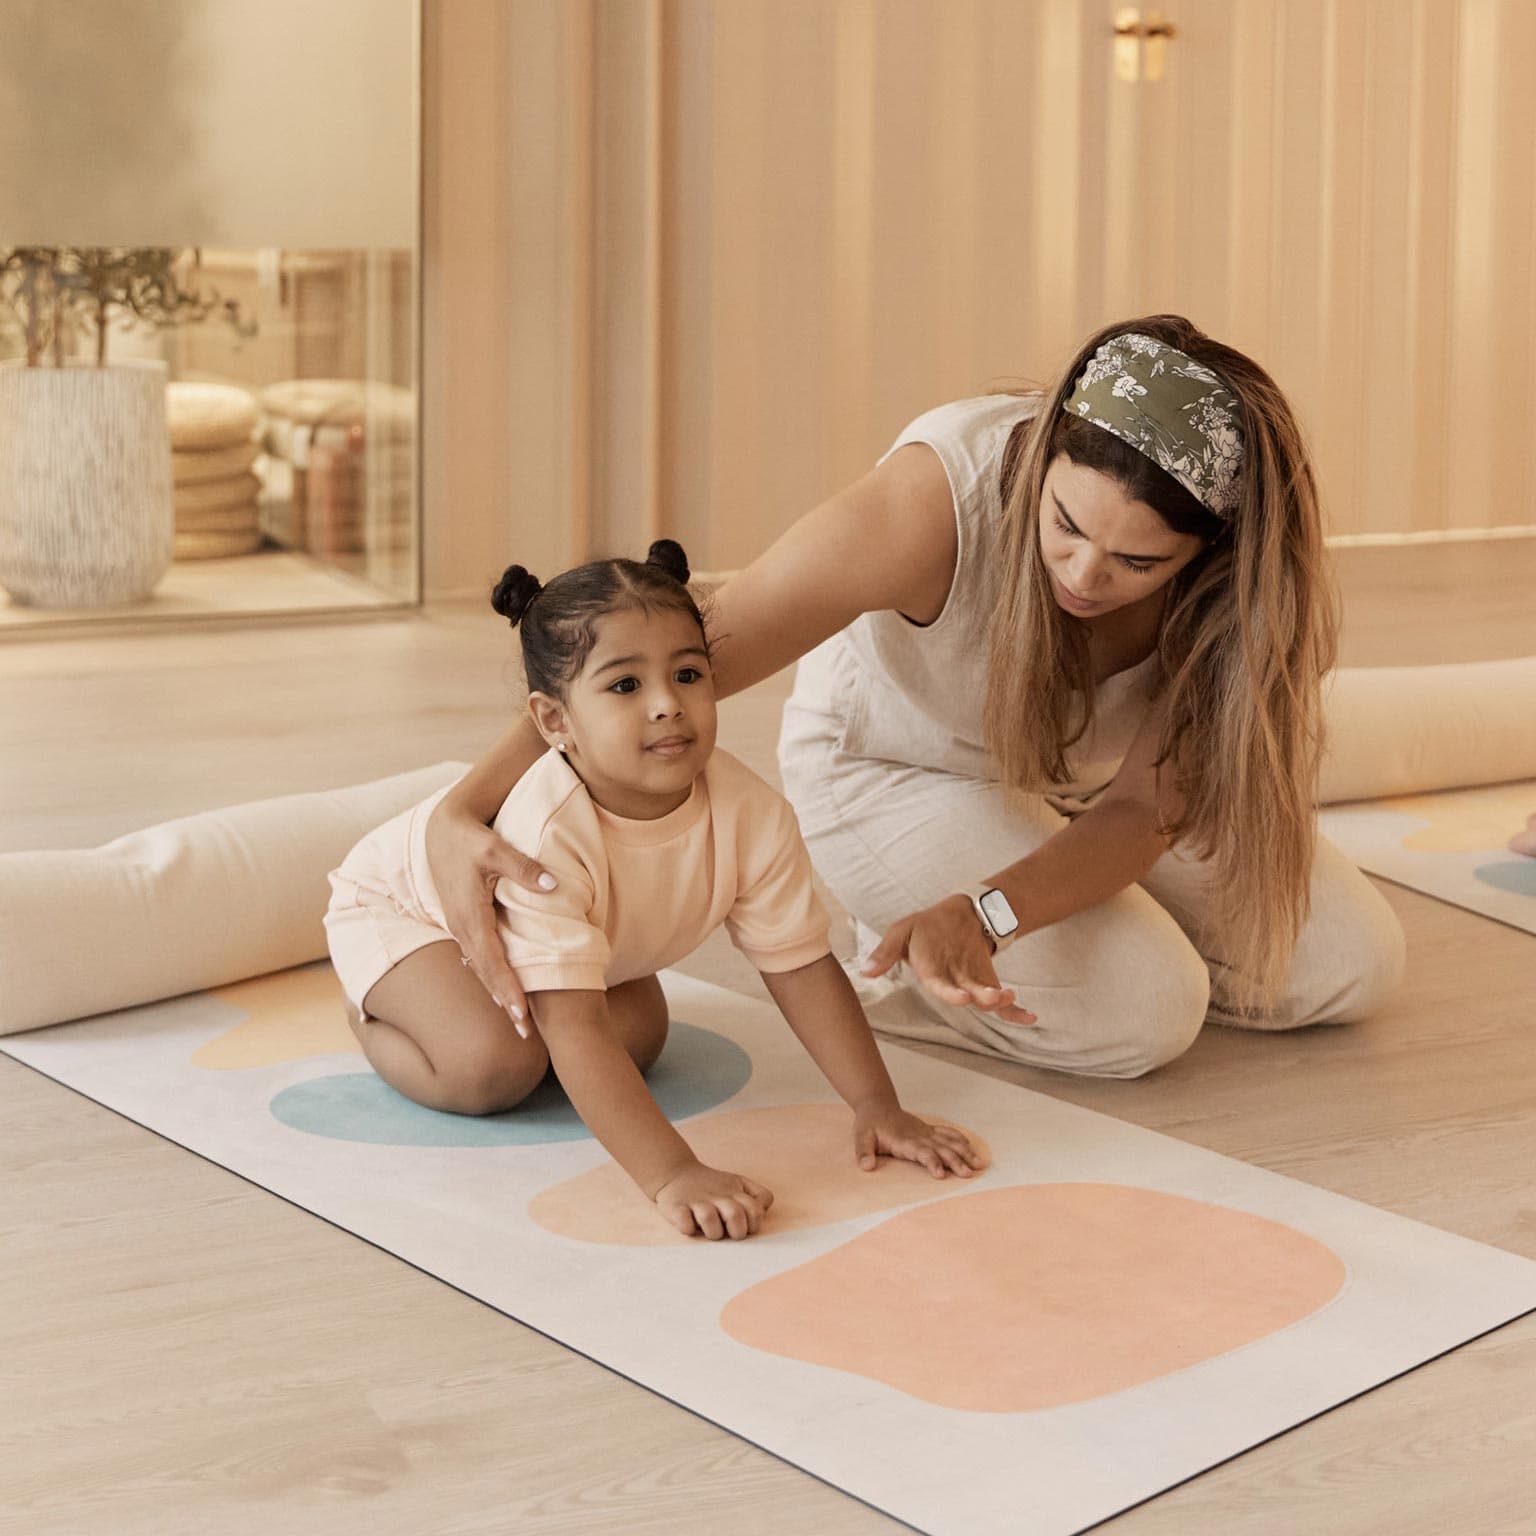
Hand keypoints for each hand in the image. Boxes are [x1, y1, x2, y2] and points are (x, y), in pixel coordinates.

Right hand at [424, 793, 556, 1032]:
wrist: (442, 829)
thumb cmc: (470, 837)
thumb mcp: (496, 848)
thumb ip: (523, 868)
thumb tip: (553, 886)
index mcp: (470, 916)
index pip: (492, 961)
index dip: (507, 989)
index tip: (522, 1014)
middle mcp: (462, 927)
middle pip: (485, 974)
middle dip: (505, 1003)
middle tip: (526, 1032)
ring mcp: (461, 927)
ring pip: (481, 968)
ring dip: (498, 993)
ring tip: (519, 1020)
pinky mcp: (464, 922)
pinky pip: (480, 956)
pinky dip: (492, 976)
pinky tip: (503, 990)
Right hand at [653, 1163, 773, 1240]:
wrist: (676, 1172)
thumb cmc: (713, 1186)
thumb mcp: (739, 1183)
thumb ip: (759, 1196)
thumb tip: (763, 1211)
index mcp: (734, 1192)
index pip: (755, 1210)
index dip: (753, 1223)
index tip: (744, 1226)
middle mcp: (716, 1196)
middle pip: (735, 1216)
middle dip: (736, 1231)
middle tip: (728, 1232)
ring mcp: (696, 1202)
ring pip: (709, 1219)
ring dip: (713, 1231)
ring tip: (709, 1230)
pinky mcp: (676, 1208)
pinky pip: (684, 1223)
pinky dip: (688, 1228)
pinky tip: (689, 1225)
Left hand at [852, 1104, 987, 1178]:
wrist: (877, 1105)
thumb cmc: (869, 1124)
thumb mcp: (861, 1137)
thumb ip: (863, 1152)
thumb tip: (866, 1167)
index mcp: (904, 1141)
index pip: (922, 1153)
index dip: (932, 1162)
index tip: (941, 1175)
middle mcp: (919, 1136)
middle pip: (942, 1149)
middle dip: (956, 1161)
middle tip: (969, 1174)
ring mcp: (926, 1132)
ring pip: (949, 1141)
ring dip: (964, 1152)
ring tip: (979, 1164)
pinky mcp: (929, 1130)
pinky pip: (948, 1133)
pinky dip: (960, 1139)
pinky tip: (971, 1148)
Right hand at [862, 895, 1037, 1026]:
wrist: (956, 917)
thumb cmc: (926, 926)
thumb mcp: (902, 930)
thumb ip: (885, 951)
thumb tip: (864, 970)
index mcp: (931, 973)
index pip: (939, 986)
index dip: (950, 993)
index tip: (963, 997)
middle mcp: (952, 984)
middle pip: (966, 995)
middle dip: (980, 998)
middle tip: (993, 998)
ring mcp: (972, 985)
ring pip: (984, 999)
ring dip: (998, 1002)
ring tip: (1010, 996)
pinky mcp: (988, 984)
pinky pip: (1002, 1004)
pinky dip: (1016, 1013)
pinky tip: (1031, 1017)